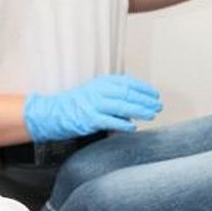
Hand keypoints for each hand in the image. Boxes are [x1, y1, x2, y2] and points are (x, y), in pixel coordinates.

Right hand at [24, 74, 161, 142]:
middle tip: (158, 105)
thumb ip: (113, 90)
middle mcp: (99, 91)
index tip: (155, 94)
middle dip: (146, 100)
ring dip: (140, 111)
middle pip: (128, 93)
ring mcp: (94, 105)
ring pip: (123, 107)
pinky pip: (111, 122)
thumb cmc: (76, 103)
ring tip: (152, 114)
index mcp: (101, 82)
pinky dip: (124, 125)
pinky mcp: (90, 119)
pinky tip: (134, 128)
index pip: (128, 82)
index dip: (144, 88)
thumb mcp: (94, 90)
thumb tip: (133, 94)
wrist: (53, 113)